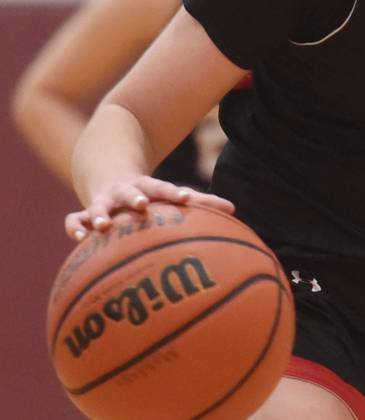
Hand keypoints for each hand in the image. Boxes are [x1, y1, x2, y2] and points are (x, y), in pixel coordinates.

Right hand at [64, 176, 235, 240]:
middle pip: (130, 191)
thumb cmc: (151, 196)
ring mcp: (103, 202)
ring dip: (102, 213)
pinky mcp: (85, 214)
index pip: (162, 187)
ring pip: (99, 205)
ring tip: (103, 225)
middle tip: (142, 205)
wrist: (111, 180)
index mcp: (149, 187)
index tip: (184, 198)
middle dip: (136, 196)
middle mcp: (125, 192)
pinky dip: (76, 226)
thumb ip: (200, 202)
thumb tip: (234, 210)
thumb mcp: (171, 195)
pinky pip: (75, 219)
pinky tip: (79, 239)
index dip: (173, 192)